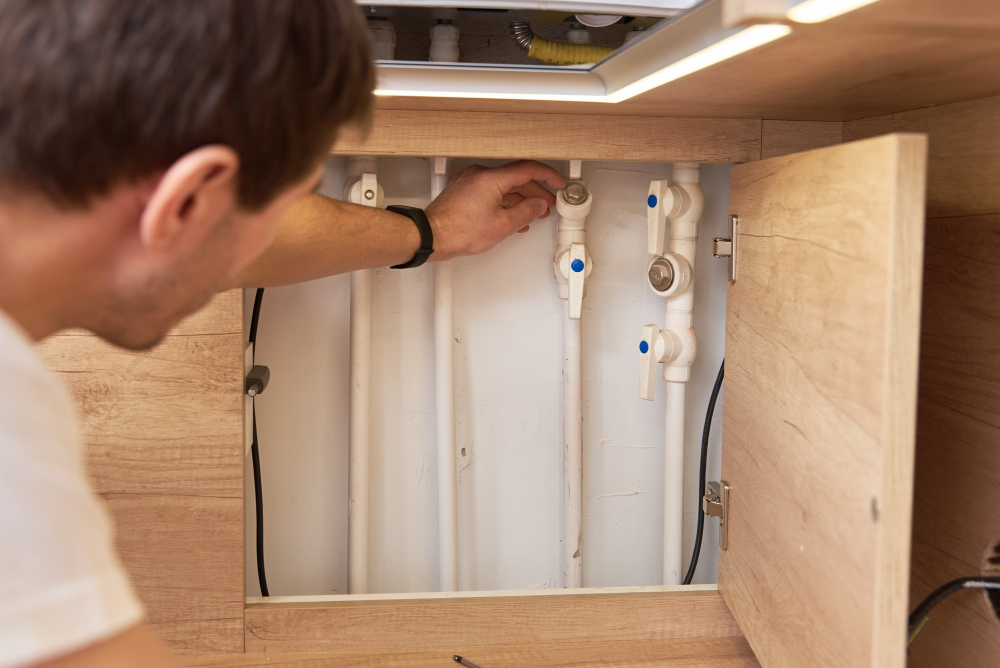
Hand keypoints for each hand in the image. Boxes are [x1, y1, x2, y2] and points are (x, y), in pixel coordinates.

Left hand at [425, 160, 565, 260]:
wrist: (431, 236)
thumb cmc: (459, 231)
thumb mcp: (502, 225)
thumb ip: (526, 212)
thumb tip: (538, 205)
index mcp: (492, 178)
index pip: (528, 169)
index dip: (548, 176)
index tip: (559, 183)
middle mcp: (480, 175)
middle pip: (516, 179)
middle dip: (535, 193)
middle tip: (548, 205)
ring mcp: (470, 182)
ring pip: (504, 187)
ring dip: (520, 199)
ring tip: (533, 214)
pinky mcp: (464, 192)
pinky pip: (491, 192)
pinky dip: (505, 202)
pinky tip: (512, 216)